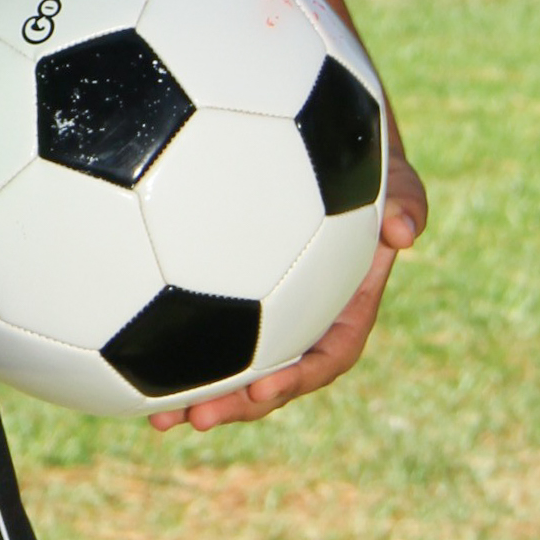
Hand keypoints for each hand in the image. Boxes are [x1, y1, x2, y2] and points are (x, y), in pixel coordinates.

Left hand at [149, 147, 428, 434]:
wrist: (307, 121)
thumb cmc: (352, 145)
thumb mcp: (386, 166)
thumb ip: (407, 193)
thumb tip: (407, 232)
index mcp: (344, 297)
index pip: (329, 352)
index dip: (299, 376)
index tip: (265, 391)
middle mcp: (304, 309)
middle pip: (275, 373)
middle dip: (239, 404)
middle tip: (196, 418)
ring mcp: (265, 300)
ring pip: (234, 361)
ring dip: (200, 393)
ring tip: (156, 417)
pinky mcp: (222, 281)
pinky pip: (200, 323)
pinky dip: (173, 344)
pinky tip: (132, 358)